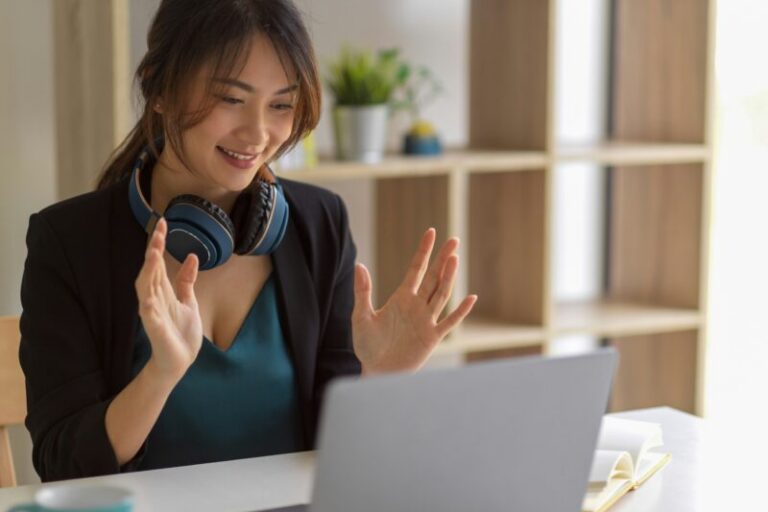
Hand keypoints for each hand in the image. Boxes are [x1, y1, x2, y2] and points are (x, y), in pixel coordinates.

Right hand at [134, 217, 202, 382]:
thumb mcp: (189, 301)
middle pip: (151, 269)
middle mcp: (154, 298)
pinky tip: (148, 298)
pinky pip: (149, 316)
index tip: (163, 222)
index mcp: (163, 290)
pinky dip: (148, 306)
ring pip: (146, 287)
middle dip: (154, 250)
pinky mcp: (155, 329)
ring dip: (149, 270)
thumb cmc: (180, 332)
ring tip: (153, 253)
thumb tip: (192, 256)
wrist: (179, 361)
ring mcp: (153, 313)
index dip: (160, 243)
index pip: (159, 261)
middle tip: (159, 230)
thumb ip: (186, 281)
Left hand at [351, 228, 476, 373]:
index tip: (432, 232)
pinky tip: (472, 298)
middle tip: (454, 240)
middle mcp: (416, 306)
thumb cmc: (367, 345)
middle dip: (443, 259)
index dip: (424, 251)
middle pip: (434, 278)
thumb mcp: (361, 317)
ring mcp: (426, 320)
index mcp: (401, 298)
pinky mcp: (432, 337)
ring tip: (455, 258)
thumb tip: (359, 265)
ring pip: (442, 294)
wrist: (377, 371)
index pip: (416, 269)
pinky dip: (461, 311)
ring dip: (449, 277)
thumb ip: (363, 292)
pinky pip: (449, 322)